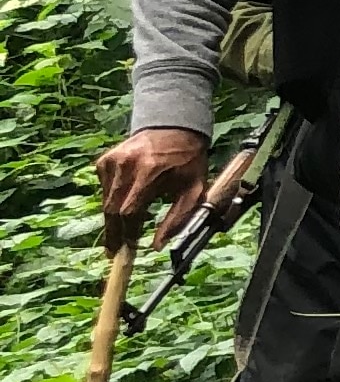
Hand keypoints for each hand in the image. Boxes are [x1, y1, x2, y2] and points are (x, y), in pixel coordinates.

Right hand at [95, 127, 208, 247]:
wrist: (174, 128)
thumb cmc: (187, 161)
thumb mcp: (193, 188)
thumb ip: (177, 218)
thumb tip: (157, 246)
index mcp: (149, 171)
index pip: (130, 211)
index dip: (127, 234)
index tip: (128, 251)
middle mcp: (126, 164)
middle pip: (112, 209)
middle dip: (114, 234)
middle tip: (114, 253)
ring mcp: (111, 161)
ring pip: (106, 201)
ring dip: (112, 220)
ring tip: (118, 236)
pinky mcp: (104, 161)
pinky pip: (104, 190)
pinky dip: (112, 202)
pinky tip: (124, 205)